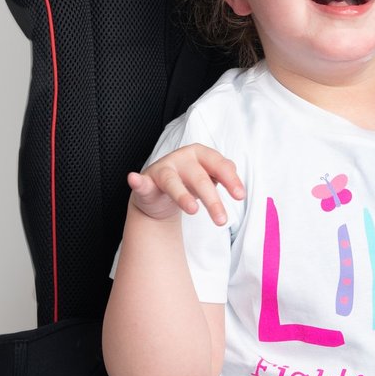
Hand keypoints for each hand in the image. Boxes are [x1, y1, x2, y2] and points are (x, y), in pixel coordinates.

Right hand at [129, 144, 244, 225]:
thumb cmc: (190, 182)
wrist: (161, 193)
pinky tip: (134, 180)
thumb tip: (237, 185)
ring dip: (182, 196)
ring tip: (192, 210)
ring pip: (173, 182)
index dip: (230, 180)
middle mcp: (182, 158)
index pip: (219, 165)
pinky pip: (141, 182)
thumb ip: (224, 176)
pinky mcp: (146, 181)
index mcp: (201, 154)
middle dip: (212, 200)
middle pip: (199, 178)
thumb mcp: (211, 177)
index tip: (240, 196)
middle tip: (222, 221)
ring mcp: (163, 168)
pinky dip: (138, 181)